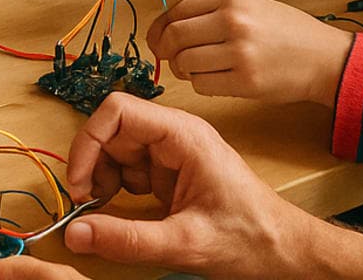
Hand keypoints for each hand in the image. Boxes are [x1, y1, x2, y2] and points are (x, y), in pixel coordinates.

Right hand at [0, 94, 306, 279]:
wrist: (284, 252)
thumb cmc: (250, 239)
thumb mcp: (185, 243)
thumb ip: (128, 239)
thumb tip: (77, 233)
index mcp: (183, 135)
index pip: (119, 110)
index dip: (90, 141)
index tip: (77, 182)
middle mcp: (175, 136)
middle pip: (115, 131)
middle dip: (93, 165)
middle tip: (84, 204)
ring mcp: (173, 153)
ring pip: (120, 151)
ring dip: (104, 179)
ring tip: (102, 212)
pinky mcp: (172, 173)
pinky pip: (132, 171)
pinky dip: (118, 190)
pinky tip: (120, 214)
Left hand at [149, 0, 352, 107]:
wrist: (324, 57)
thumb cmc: (286, 31)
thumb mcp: (250, 4)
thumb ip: (213, 10)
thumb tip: (171, 25)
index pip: (178, 9)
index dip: (160, 26)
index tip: (157, 37)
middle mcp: (233, 21)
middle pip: (175, 36)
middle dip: (164, 49)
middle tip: (168, 57)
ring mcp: (239, 53)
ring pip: (186, 62)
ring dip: (183, 69)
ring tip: (195, 69)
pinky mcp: (246, 82)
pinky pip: (203, 85)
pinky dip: (200, 84)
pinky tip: (213, 80)